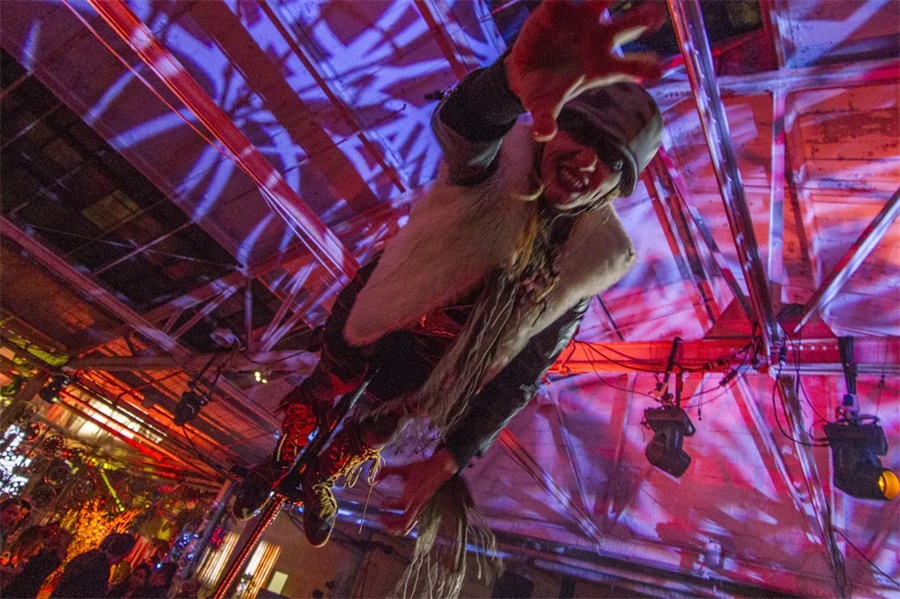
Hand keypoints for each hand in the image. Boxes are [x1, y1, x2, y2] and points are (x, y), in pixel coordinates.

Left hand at [374, 447, 459, 534]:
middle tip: (380, 519)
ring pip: (408, 525)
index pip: (400, 505)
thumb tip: (374, 480)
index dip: (389, 506)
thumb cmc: (422, 468)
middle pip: (405, 522)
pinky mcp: (421, 509)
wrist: (440, 470)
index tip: (381, 503)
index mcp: (413, 493)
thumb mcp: (404, 468)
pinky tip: (393, 520)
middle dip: (391, 525)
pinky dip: (401, 525)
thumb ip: (388, 471)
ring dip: (395, 528)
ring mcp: (420, 507)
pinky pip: (411, 522)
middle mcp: (417, 503)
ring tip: (385, 524)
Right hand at [505, 0, 666, 141]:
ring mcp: (582, 21)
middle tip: (654, 15)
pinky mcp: (559, 9)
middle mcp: (599, 40)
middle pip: (627, 28)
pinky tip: (554, 0)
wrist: (525, 71)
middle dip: (641, 20)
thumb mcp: (543, 107)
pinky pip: (560, 0)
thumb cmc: (545, 91)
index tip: (657, 70)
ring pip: (600, 3)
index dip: (644, 67)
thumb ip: (546, 119)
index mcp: (602, 67)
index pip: (629, 67)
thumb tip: (543, 134)